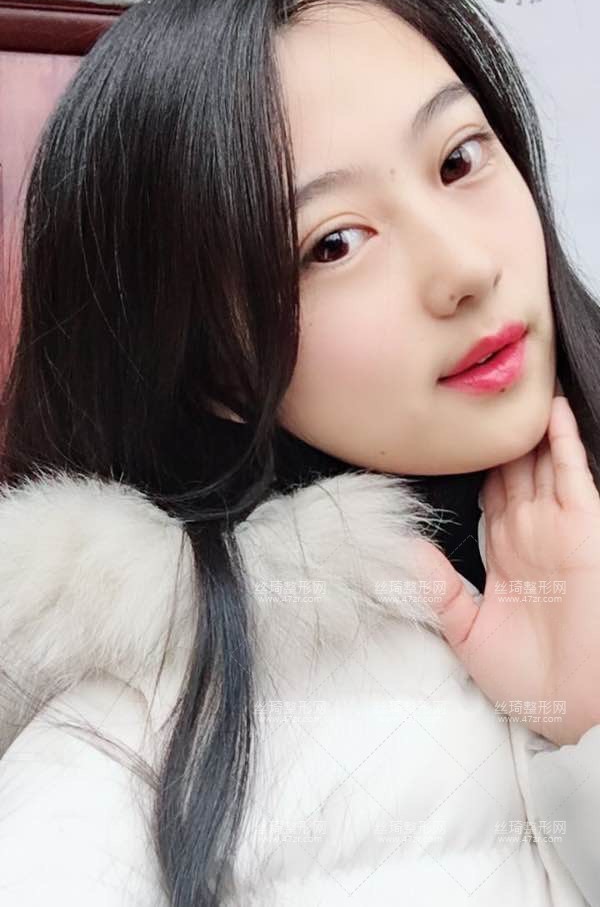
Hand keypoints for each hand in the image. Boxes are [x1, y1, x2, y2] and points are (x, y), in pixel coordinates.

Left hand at [421, 396, 599, 745]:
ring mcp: (559, 528)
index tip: (448, 433)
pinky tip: (553, 409)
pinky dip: (563, 442)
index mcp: (505, 555)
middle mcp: (532, 534)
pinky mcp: (584, 528)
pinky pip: (573, 474)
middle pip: (512, 470)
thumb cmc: (530, 679)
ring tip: (515, 384)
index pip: (487, 495)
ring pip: (540, 463)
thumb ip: (438, 589)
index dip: (472, 464)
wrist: (577, 708)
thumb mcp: (467, 632)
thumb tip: (402, 549)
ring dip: (528, 428)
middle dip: (497, 436)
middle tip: (478, 395)